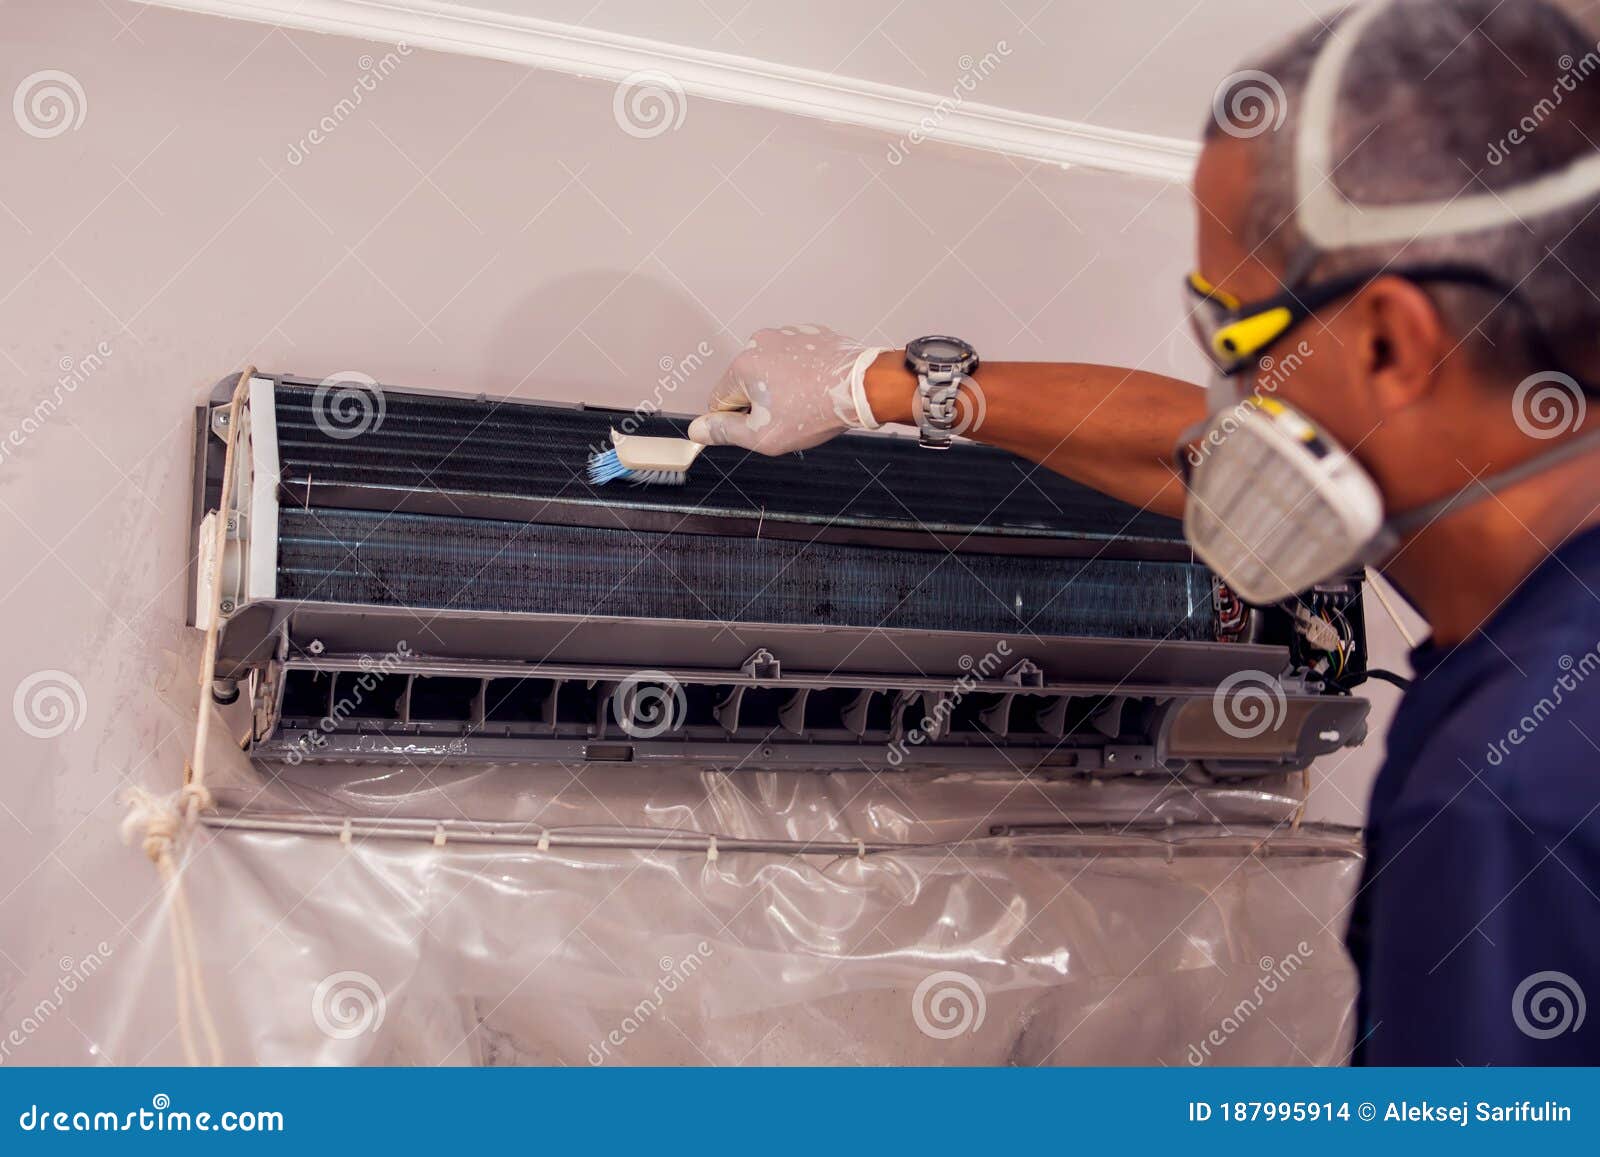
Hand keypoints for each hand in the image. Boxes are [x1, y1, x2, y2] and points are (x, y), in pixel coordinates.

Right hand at [686, 326, 887, 453]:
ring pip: (771, 368)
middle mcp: (760, 341)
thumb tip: (696, 430)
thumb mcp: (762, 435)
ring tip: (806, 401)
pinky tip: (817, 386)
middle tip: (788, 416)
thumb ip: (725, 431)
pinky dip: (801, 371)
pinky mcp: (811, 333)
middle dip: (761, 401)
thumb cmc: (812, 413)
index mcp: (742, 365)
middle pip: (746, 381)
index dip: (737, 420)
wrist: (861, 388)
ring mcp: (787, 333)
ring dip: (781, 385)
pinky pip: (795, 356)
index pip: (720, 400)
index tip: (760, 426)